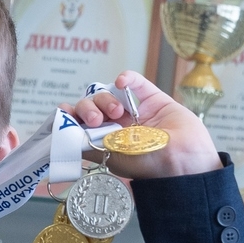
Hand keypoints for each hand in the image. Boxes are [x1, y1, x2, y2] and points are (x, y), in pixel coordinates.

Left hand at [63, 70, 222, 178]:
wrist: (181, 160)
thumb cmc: (145, 164)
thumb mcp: (108, 156)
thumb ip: (86, 143)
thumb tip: (63, 135)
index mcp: (102, 140)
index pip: (79, 123)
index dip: (70, 115)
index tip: (65, 113)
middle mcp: (116, 126)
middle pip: (91, 107)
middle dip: (88, 108)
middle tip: (96, 120)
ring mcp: (134, 111)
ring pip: (108, 94)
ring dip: (105, 98)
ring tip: (118, 112)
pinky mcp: (152, 99)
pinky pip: (135, 82)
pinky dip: (126, 78)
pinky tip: (121, 83)